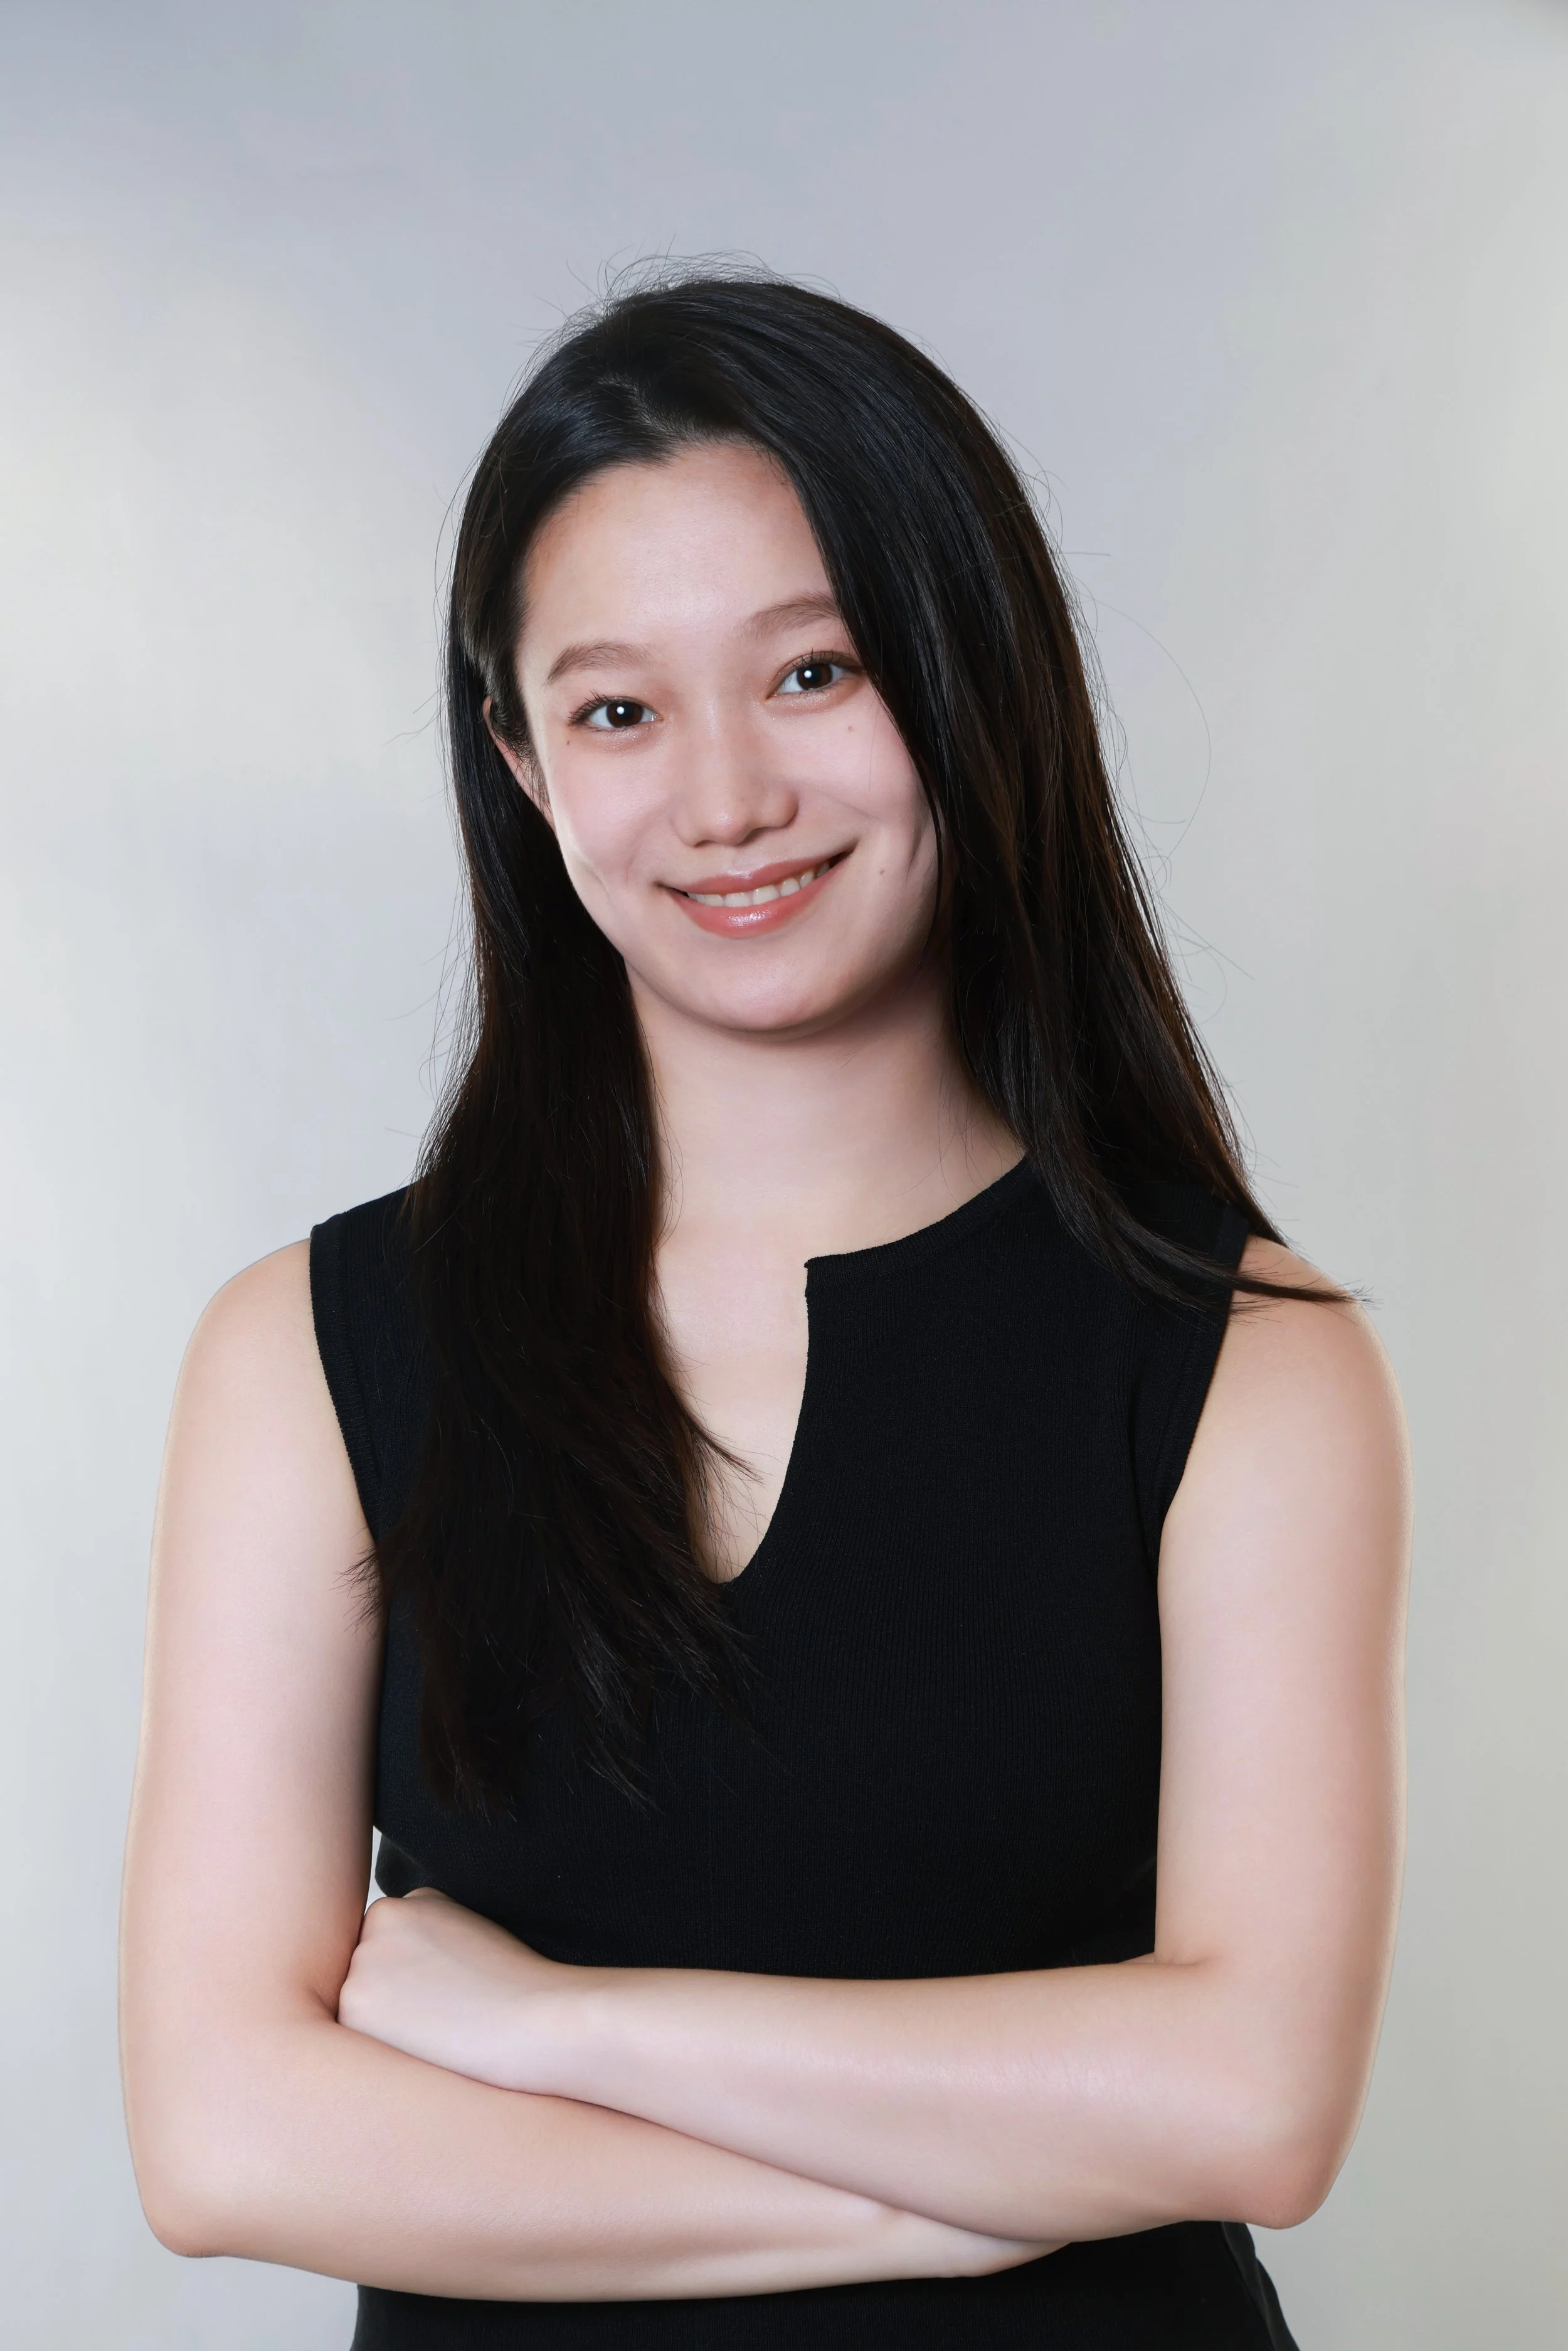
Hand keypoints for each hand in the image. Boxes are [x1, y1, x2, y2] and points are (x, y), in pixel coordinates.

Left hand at [338, 1889, 576, 2091]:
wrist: (527, 2021)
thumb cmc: (503, 1976)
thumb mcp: (458, 1921)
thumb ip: (417, 1922)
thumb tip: (382, 1947)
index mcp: (391, 1909)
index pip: (381, 1943)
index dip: (412, 1969)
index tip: (444, 1980)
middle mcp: (367, 1935)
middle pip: (366, 1972)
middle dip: (394, 1989)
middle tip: (442, 2002)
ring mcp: (357, 1976)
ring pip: (361, 2003)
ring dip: (387, 2017)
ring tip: (436, 2022)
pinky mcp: (355, 2019)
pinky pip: (360, 2034)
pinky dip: (383, 2042)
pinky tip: (422, 2041)